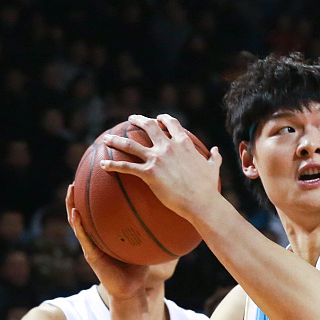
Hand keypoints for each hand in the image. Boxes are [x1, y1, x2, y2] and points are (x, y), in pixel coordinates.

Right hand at [66, 183, 148, 299]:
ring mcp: (91, 245)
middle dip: (79, 195)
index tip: (95, 177)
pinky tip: (75, 213)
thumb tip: (166, 211)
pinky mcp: (91, 255)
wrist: (131, 290)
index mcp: (105, 233)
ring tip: (71, 189)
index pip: (97, 211)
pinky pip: (83, 237)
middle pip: (83, 211)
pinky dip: (78, 225)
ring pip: (77, 221)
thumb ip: (149, 229)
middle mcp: (95, 237)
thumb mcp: (143, 243)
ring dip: (72, 205)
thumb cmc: (138, 267)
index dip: (94, 196)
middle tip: (78, 176)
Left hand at [100, 114, 222, 218]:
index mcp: (183, 144)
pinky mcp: (148, 173)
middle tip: (131, 119)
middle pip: (149, 126)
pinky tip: (102, 164)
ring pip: (131, 144)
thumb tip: (216, 150)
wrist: (201, 201)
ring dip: (117, 139)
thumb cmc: (208, 187)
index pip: (172, 124)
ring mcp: (157, 159)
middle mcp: (168, 147)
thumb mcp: (213, 168)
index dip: (164, 119)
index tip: (159, 118)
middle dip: (138, 120)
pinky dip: (113, 165)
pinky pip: (126, 167)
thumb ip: (214, 157)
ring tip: (107, 138)